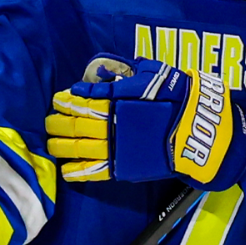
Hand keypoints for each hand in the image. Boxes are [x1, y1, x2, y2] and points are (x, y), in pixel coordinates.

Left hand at [45, 54, 245, 189]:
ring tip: (51, 144)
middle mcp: (111, 124)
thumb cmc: (179, 99)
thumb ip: (128, 73)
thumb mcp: (154, 75)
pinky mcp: (122, 168)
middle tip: (49, 121)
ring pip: (78, 148)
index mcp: (117, 100)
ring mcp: (115, 148)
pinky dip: (76, 171)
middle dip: (58, 122)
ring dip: (60, 145)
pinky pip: (93, 171)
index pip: (83, 100)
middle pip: (75, 124)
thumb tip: (105, 72)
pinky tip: (65, 170)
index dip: (68, 100)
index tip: (59, 99)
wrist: (196, 133)